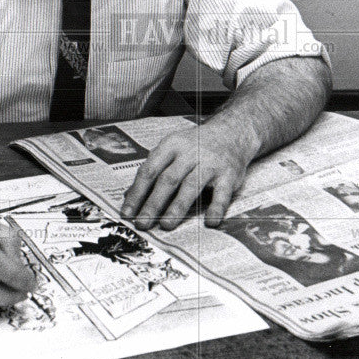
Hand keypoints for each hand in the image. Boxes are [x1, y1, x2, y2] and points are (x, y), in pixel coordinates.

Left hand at [121, 122, 255, 230]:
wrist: (231, 133)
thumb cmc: (195, 146)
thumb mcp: (172, 149)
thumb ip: (153, 170)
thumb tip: (129, 196)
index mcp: (172, 145)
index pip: (150, 170)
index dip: (137, 193)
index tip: (127, 213)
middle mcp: (190, 152)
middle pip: (168, 179)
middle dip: (153, 203)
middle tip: (142, 223)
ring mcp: (211, 163)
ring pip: (191, 186)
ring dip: (178, 206)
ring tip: (166, 225)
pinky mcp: (229, 175)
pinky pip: (222, 193)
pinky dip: (216, 208)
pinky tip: (210, 222)